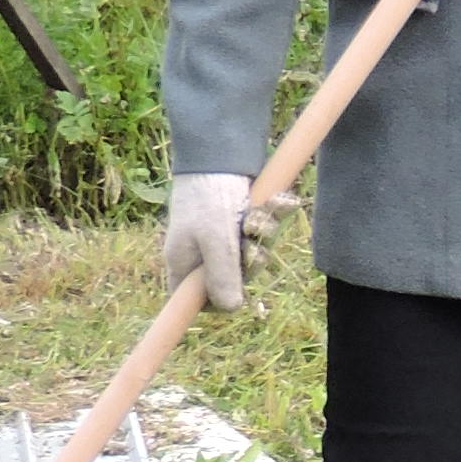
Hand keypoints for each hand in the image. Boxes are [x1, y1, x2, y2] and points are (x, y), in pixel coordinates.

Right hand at [159, 172, 291, 313]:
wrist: (221, 153)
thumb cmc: (211, 198)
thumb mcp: (217, 241)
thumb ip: (222, 276)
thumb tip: (230, 308)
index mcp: (184, 263)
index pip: (193, 300)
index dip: (215, 302)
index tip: (236, 295)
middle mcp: (202, 253)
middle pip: (234, 279)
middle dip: (252, 259)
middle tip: (252, 242)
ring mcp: (223, 237)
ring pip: (254, 253)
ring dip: (264, 233)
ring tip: (260, 213)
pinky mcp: (242, 221)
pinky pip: (264, 231)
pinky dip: (271, 217)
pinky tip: (276, 203)